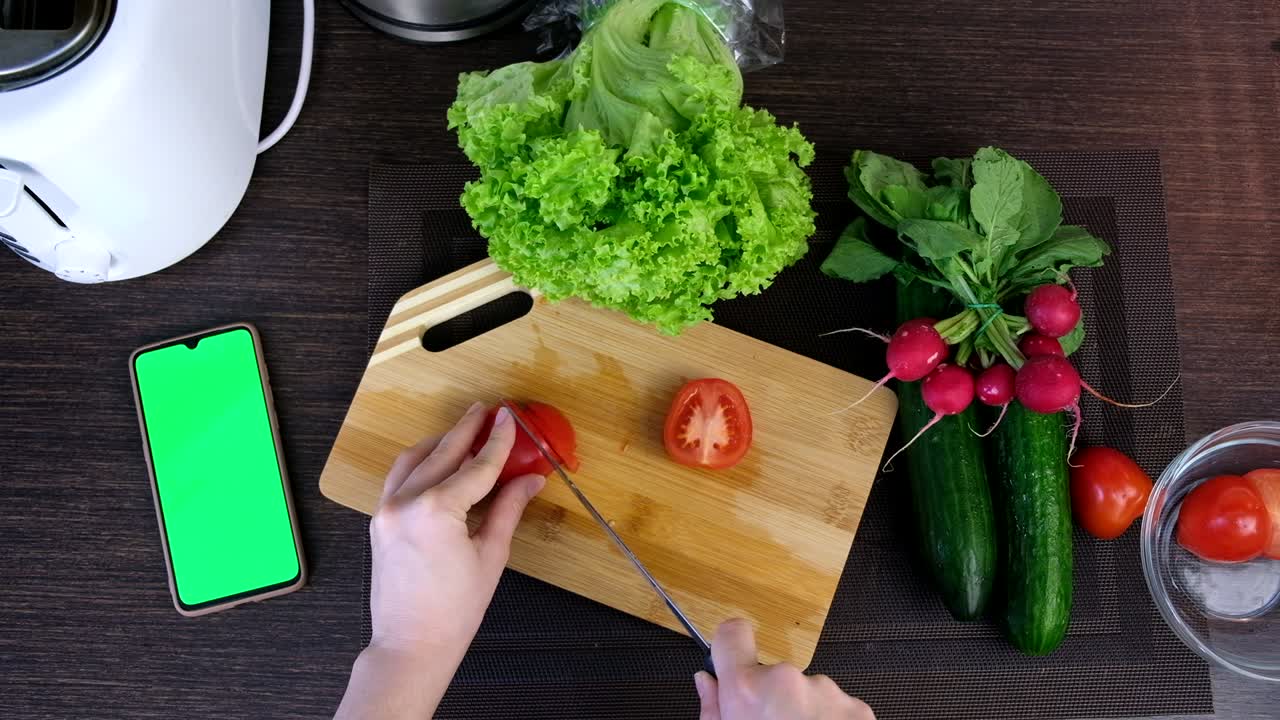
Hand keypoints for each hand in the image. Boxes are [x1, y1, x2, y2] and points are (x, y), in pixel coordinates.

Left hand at [368, 401, 544, 661]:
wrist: (412, 643)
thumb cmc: (455, 609)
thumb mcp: (491, 556)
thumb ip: (508, 509)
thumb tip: (530, 480)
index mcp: (437, 511)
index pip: (477, 466)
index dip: (498, 441)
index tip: (510, 418)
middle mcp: (406, 502)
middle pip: (443, 453)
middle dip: (467, 429)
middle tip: (487, 411)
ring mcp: (387, 510)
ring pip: (415, 459)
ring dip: (440, 442)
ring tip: (464, 430)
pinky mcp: (379, 520)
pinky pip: (399, 478)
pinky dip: (419, 462)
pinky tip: (436, 459)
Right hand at [695, 619, 874, 719]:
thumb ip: (712, 710)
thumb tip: (706, 684)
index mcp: (748, 690)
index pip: (732, 634)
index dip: (729, 646)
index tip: (730, 657)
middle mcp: (789, 683)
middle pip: (772, 674)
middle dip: (770, 700)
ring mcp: (827, 694)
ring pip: (806, 693)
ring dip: (803, 715)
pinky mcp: (857, 710)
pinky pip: (835, 707)